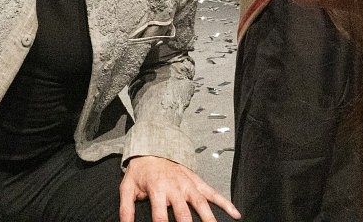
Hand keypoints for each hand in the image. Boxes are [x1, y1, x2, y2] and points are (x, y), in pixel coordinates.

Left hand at [119, 155, 240, 221]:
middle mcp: (175, 187)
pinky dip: (225, 203)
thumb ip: (126, 209)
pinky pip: (213, 192)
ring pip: (202, 204)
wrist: (151, 148)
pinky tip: (236, 214)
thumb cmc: (140, 172)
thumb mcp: (127, 187)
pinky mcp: (197, 182)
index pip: (160, 217)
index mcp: (157, 190)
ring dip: (209, 219)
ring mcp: (188, 184)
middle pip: (183, 213)